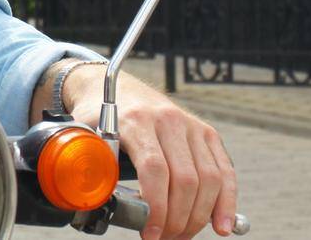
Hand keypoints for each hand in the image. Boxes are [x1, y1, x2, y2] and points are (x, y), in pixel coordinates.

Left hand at [62, 66, 237, 238]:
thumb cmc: (98, 114)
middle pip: (185, 179)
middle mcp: (167, 120)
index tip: (149, 232)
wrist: (117, 86)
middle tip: (163, 237)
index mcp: (135, 120)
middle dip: (177, 218)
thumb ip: (87, 160)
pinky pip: (225, 171)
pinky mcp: (206, 133)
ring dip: (198, 216)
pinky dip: (226, 202)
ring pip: (209, 179)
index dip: (156, 206)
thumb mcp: (84, 131)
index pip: (154, 168)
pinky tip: (220, 226)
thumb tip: (90, 194)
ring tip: (180, 235)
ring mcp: (190, 126)